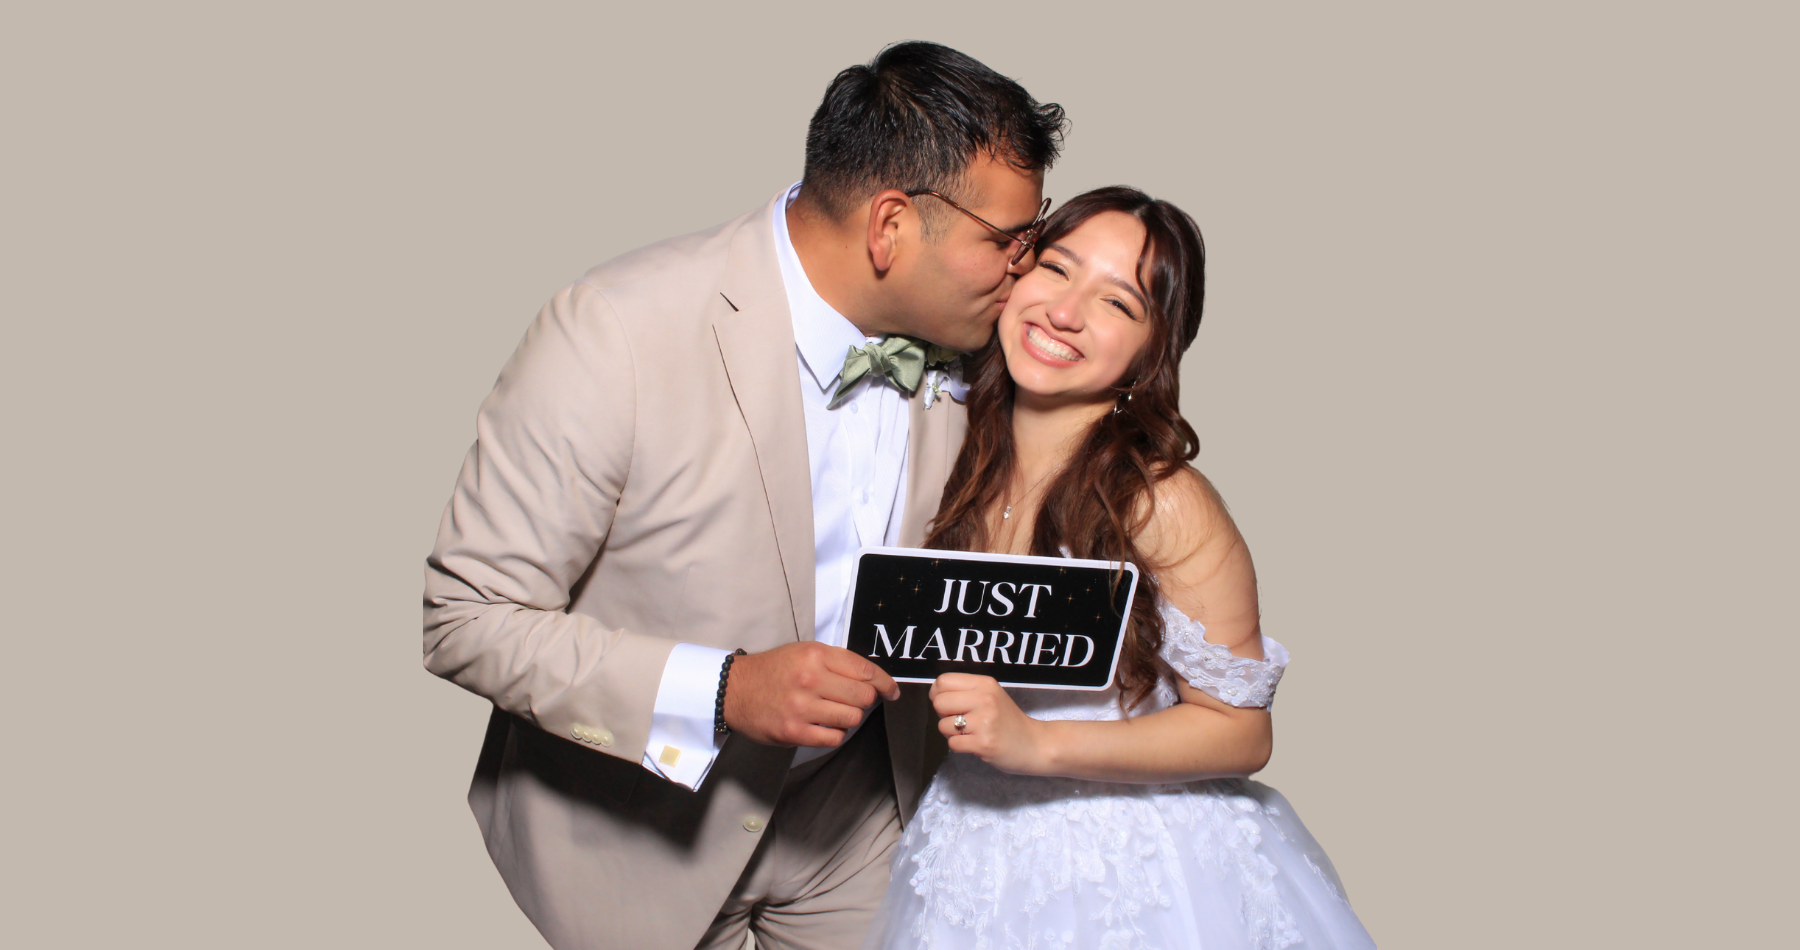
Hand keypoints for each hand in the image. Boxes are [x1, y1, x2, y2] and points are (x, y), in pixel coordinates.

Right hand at [723, 641, 901, 747]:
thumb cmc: (773, 670)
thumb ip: (837, 662)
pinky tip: (822, 725)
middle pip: (863, 697)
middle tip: (852, 700)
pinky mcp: (794, 732)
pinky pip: (834, 738)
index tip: (891, 691)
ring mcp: (802, 707)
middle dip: (864, 700)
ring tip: (832, 711)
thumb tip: (874, 680)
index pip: (865, 671)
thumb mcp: (804, 652)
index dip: (885, 683)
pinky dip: (834, 733)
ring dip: (848, 717)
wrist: (734, 689)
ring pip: (852, 718)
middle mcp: (810, 679)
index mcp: (815, 656)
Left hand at [931, 673, 1049, 773]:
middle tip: (959, 720)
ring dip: (952, 733)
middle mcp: (985, 699)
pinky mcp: (983, 743)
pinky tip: (974, 743)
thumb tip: (935, 693)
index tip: (947, 703)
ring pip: (943, 725)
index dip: (937, 693)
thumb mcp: (992, 695)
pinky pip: (953, 744)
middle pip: (939, 702)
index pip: (943, 681)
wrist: (1035, 744)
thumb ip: (967, 691)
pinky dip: (959, 746)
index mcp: (985, 684)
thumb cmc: (1009, 721)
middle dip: (943, 715)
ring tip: (970, 733)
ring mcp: (984, 722)